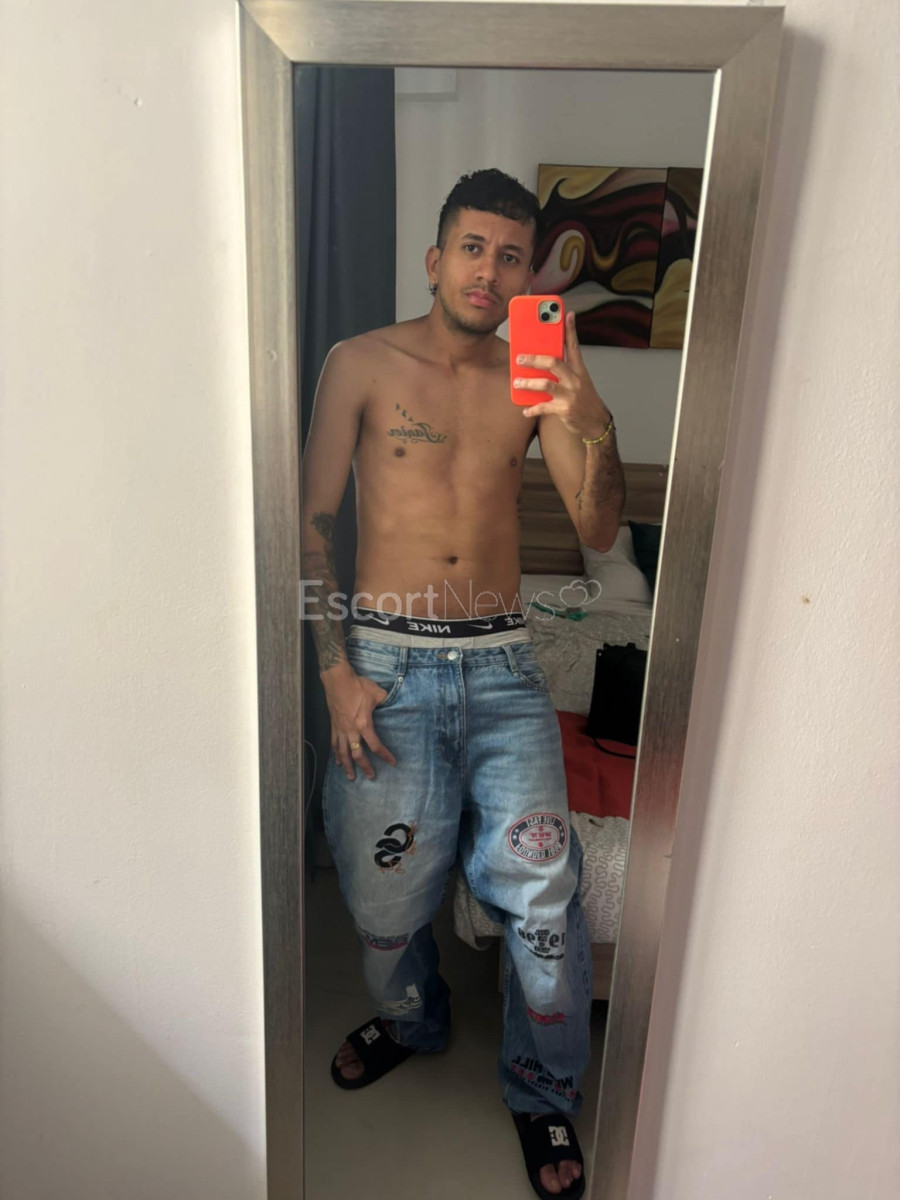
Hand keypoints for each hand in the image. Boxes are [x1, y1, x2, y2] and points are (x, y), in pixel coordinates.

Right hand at [321, 663, 396, 780]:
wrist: (337, 679)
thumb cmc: (357, 685)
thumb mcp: (377, 692)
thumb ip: (387, 701)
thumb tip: (393, 704)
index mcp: (364, 724)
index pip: (375, 745)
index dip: (385, 755)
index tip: (392, 762)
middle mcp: (351, 730)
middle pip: (358, 754)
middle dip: (365, 767)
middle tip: (371, 776)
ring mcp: (340, 729)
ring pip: (343, 753)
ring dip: (348, 766)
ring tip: (351, 777)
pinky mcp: (333, 726)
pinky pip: (334, 744)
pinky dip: (336, 754)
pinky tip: (338, 761)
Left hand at [513, 310, 611, 437]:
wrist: (596, 423)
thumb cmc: (584, 400)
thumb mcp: (579, 381)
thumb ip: (564, 371)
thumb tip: (543, 361)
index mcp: (579, 370)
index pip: (573, 346)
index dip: (570, 330)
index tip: (566, 314)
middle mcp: (575, 380)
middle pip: (553, 363)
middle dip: (534, 359)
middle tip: (520, 359)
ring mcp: (570, 395)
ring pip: (546, 385)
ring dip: (528, 384)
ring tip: (516, 383)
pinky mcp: (564, 410)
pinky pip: (543, 407)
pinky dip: (532, 409)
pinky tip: (525, 410)